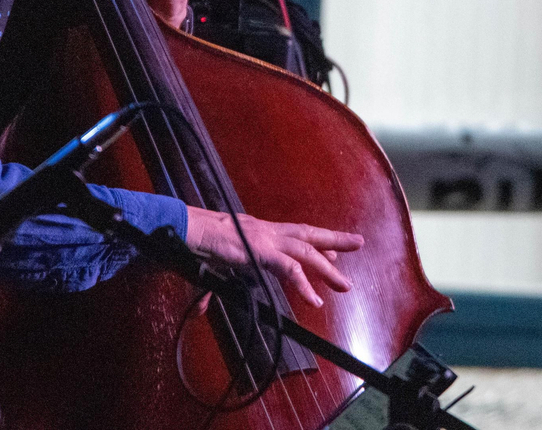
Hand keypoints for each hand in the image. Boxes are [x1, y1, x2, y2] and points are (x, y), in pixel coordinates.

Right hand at [185, 207, 363, 306]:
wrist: (184, 230)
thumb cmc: (193, 243)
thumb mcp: (210, 266)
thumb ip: (212, 289)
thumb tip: (203, 310)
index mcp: (257, 230)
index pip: (293, 234)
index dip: (314, 242)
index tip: (332, 252)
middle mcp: (266, 230)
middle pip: (308, 233)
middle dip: (334, 240)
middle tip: (357, 243)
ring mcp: (265, 239)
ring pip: (306, 251)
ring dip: (327, 268)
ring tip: (345, 285)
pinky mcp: (261, 250)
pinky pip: (289, 269)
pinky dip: (304, 284)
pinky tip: (314, 299)